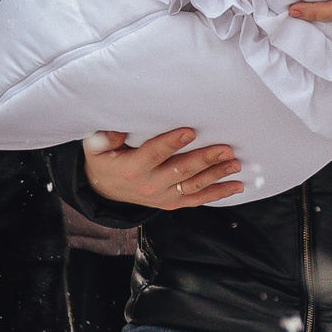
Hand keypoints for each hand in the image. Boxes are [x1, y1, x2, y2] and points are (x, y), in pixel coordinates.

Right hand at [84, 127, 243, 209]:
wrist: (104, 189)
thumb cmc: (104, 161)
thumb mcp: (96, 148)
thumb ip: (105, 137)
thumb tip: (117, 129)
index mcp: (132, 168)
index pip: (155, 153)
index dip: (172, 143)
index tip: (190, 131)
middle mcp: (150, 185)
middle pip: (181, 170)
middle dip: (205, 159)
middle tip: (225, 149)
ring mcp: (163, 196)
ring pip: (194, 185)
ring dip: (217, 175)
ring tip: (235, 164)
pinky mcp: (172, 202)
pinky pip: (197, 199)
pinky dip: (218, 193)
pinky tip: (235, 185)